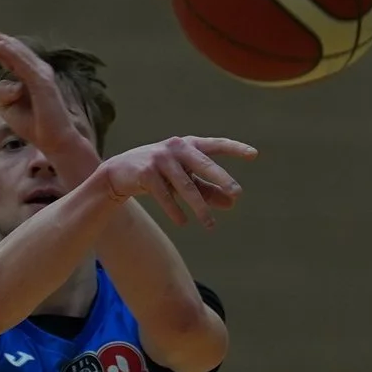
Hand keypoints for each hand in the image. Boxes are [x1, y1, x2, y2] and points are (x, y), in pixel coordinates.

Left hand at [0, 23, 100, 181]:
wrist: (54, 140)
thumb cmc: (32, 125)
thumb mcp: (8, 108)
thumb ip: (2, 92)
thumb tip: (2, 80)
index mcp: (26, 76)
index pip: (4, 56)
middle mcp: (35, 70)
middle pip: (10, 48)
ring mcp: (40, 74)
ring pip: (16, 52)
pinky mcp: (42, 82)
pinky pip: (24, 64)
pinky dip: (13, 53)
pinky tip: (0, 45)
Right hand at [89, 135, 256, 229]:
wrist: (117, 174)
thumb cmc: (157, 174)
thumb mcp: (184, 179)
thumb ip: (207, 189)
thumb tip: (232, 203)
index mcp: (188, 145)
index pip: (216, 145)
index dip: (235, 149)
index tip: (254, 155)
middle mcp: (176, 147)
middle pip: (204, 164)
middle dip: (221, 179)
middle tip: (238, 193)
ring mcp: (160, 159)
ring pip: (185, 186)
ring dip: (199, 207)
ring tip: (210, 226)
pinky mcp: (146, 173)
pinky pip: (165, 195)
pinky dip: (175, 210)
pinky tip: (183, 222)